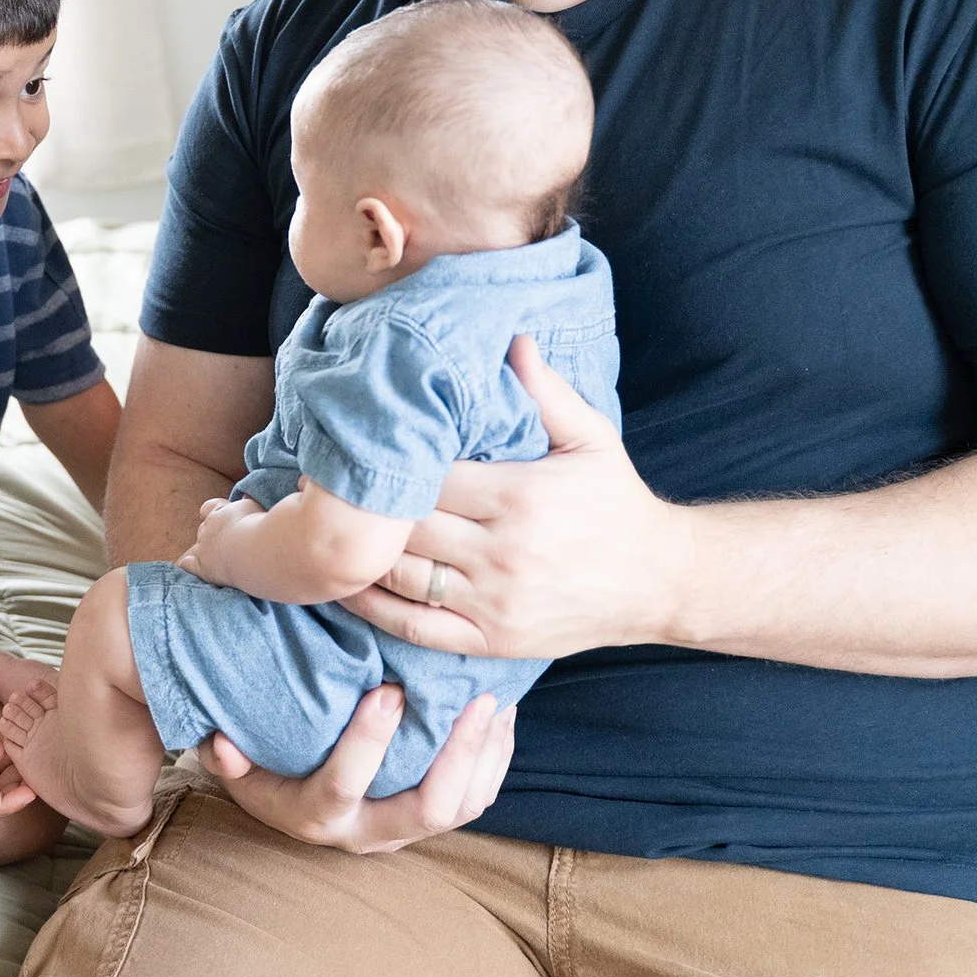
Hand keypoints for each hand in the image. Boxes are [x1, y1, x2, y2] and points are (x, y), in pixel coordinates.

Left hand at [175, 495, 263, 585]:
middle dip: (210, 535)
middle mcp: (208, 528)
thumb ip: (248, 500)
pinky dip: (187, 565)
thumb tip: (246, 494)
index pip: (209, 508)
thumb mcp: (255, 508)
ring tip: (213, 559)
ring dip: (202, 552)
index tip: (217, 516)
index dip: (212, 512)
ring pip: (196, 548)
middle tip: (227, 544)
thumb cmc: (259, 527)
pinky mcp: (202, 566)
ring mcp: (203, 547)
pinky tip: (188, 569)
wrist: (256, 550)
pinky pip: (186, 564)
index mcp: (221, 512)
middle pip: (203, 529)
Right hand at [200, 686, 515, 853]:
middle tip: (477, 701)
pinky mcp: (428, 822)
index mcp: (314, 816)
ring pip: (461, 808)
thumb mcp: (234, 760)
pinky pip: (475, 800)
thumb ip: (225, 754)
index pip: (343, 787)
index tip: (389, 690)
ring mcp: (402, 832)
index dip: (367, 744)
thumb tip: (222, 742)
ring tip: (497, 702)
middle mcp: (365, 834)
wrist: (286, 800)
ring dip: (485, 756)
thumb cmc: (259, 765)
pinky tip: (501, 717)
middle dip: (458, 755)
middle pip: (426, 810)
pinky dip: (494, 760)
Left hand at [347, 336, 692, 659]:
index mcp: (519, 496)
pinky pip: (415, 627)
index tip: (355, 443)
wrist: (660, 581)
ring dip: (356, 552)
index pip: (428, 475)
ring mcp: (494, 602)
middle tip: (316, 481)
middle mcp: (502, 552)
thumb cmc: (616, 502)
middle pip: (406, 524)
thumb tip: (510, 337)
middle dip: (361, 503)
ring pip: (401, 575)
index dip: (388, 460)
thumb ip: (545, 391)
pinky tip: (344, 584)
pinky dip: (372, 608)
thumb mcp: (592, 437)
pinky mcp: (491, 640)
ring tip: (318, 525)